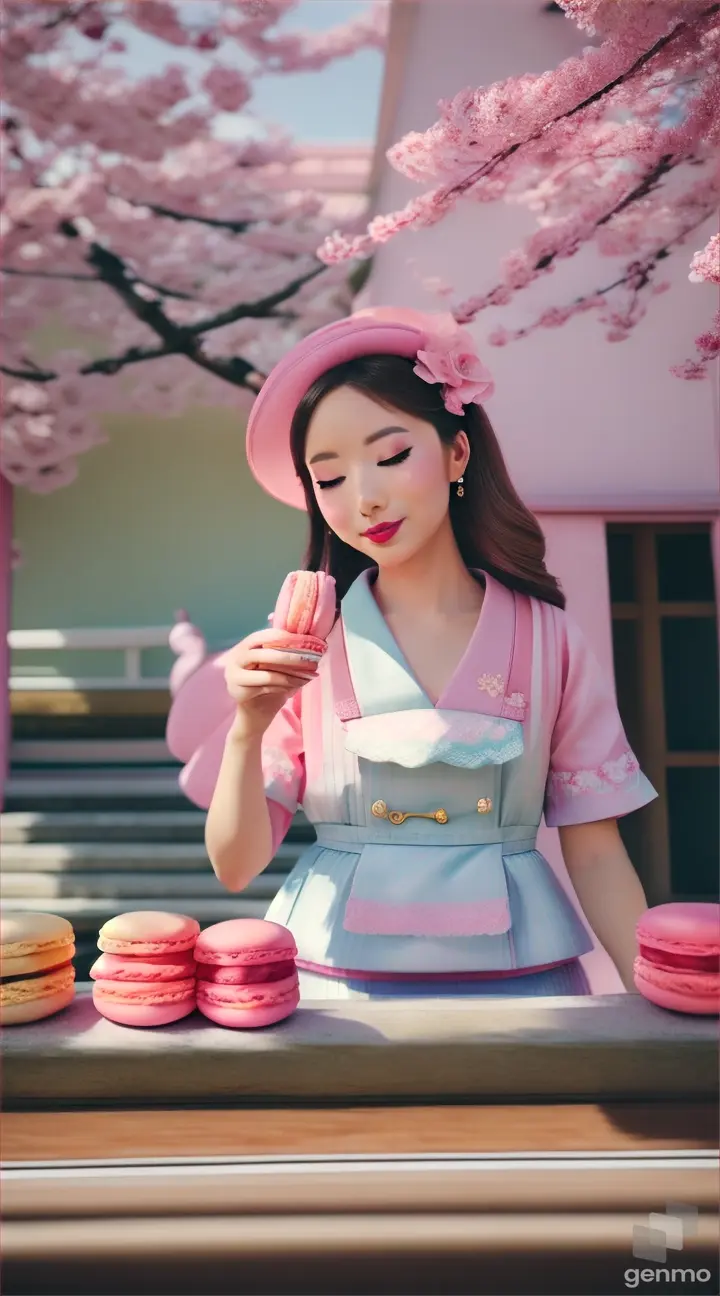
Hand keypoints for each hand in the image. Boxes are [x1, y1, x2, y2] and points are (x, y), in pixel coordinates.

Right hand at [224, 627, 320, 741]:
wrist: (256, 713)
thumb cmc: (269, 685)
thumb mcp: (277, 666)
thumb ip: (285, 653)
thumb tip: (310, 642)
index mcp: (243, 647)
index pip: (261, 636)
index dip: (281, 636)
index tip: (302, 640)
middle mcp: (235, 659)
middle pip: (263, 654)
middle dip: (289, 656)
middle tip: (310, 659)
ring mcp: (233, 676)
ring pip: (266, 673)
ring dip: (290, 675)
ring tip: (307, 676)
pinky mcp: (238, 693)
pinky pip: (266, 688)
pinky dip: (283, 687)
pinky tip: (295, 687)